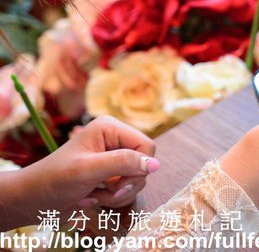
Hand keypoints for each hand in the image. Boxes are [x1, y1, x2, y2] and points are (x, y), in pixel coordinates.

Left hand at [0, 116, 157, 229]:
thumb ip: (123, 163)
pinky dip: (111, 198)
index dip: (139, 167)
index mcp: (110, 128)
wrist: (32, 201)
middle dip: (126, 184)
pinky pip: (126, 189)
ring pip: (137, 179)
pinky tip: (90, 197)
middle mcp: (114, 140)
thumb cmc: (54, 180)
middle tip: (106, 192)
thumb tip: (156, 164)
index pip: (147, 146)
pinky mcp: (110, 175)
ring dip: (117, 194)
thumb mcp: (88, 170)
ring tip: (93, 195)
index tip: (120, 184)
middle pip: (144, 164)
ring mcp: (113, 159)